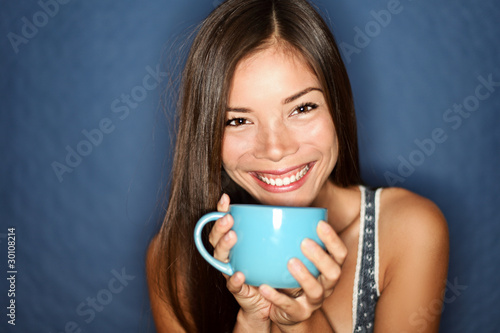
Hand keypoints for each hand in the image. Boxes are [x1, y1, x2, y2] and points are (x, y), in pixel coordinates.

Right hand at [208, 194, 271, 329]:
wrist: (269, 302)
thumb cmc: (270, 269)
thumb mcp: (273, 247)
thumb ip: (276, 230)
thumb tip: (292, 208)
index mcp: (235, 243)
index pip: (223, 223)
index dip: (220, 210)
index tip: (225, 198)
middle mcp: (228, 255)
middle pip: (216, 239)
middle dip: (220, 227)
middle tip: (229, 218)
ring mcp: (230, 271)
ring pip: (220, 258)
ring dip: (225, 246)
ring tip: (232, 237)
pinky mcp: (237, 289)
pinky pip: (233, 284)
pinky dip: (235, 279)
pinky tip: (240, 274)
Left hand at [259, 220, 346, 327]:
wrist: (288, 310)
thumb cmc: (294, 276)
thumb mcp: (299, 257)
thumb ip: (296, 239)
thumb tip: (284, 209)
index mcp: (329, 269)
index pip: (340, 254)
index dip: (333, 239)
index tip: (320, 224)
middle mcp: (326, 285)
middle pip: (334, 272)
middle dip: (321, 256)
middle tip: (304, 242)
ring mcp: (313, 301)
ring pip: (316, 291)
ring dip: (305, 276)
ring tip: (290, 262)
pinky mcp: (298, 313)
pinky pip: (289, 306)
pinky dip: (276, 297)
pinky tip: (264, 287)